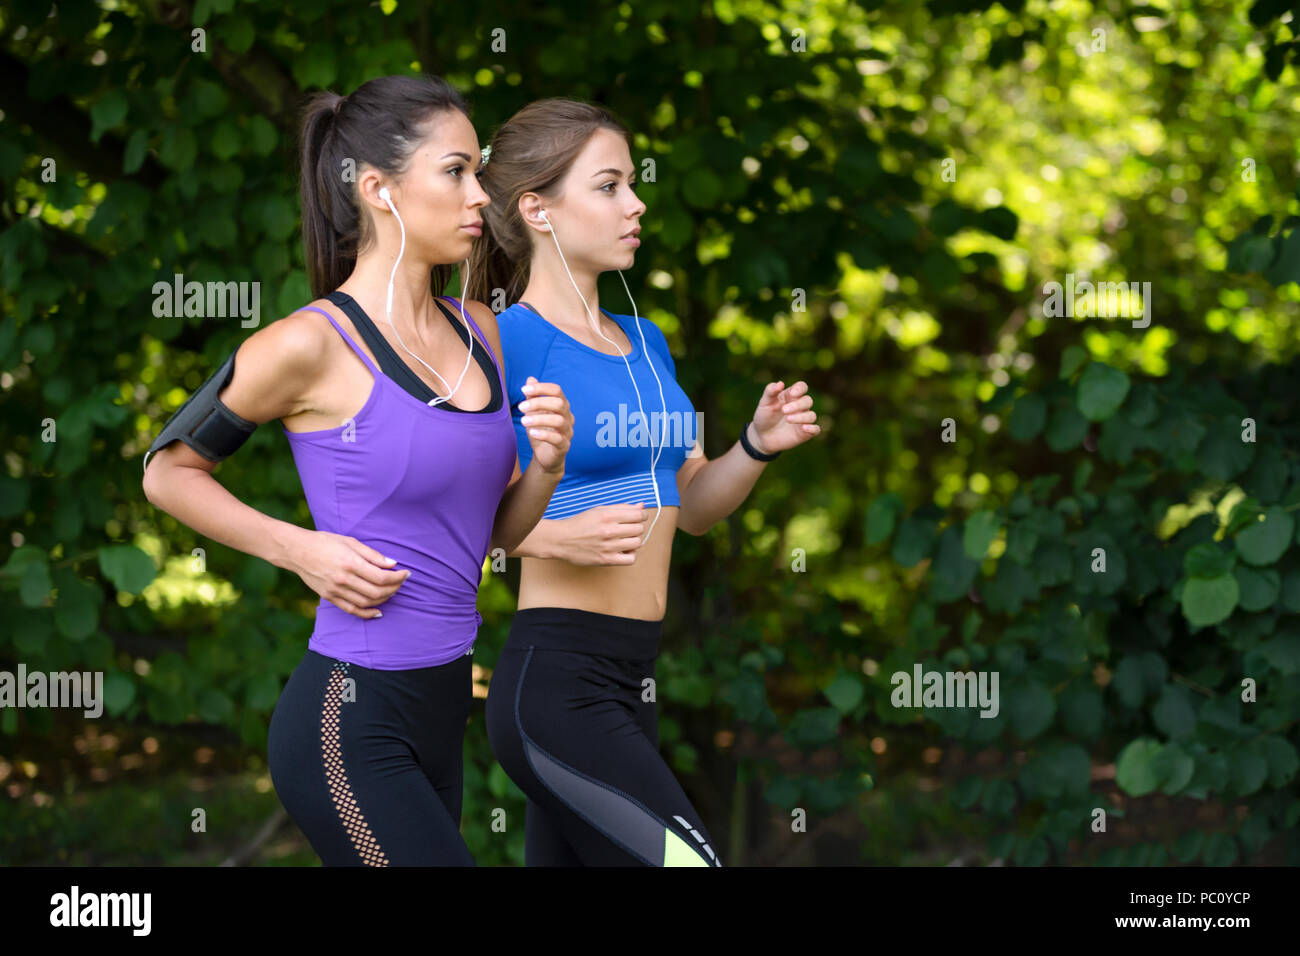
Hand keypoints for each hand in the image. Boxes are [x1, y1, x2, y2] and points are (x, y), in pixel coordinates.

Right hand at [290, 530, 410, 618]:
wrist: (297, 551)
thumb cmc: (326, 542)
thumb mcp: (351, 542)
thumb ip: (372, 555)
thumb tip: (392, 564)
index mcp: (350, 563)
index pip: (381, 577)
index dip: (398, 577)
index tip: (407, 573)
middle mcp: (343, 579)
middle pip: (376, 592)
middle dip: (394, 588)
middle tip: (401, 582)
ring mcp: (336, 590)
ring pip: (366, 603)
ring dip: (384, 600)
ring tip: (392, 592)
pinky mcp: (329, 597)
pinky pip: (352, 610)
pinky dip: (367, 613)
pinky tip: (378, 612)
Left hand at [520, 376, 572, 474]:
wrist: (545, 456)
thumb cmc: (540, 430)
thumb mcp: (533, 413)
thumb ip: (533, 397)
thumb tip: (530, 379)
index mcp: (561, 406)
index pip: (557, 391)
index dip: (541, 388)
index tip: (523, 390)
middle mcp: (568, 417)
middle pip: (559, 403)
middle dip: (539, 403)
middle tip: (521, 407)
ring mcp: (568, 431)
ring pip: (559, 421)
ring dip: (539, 419)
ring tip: (523, 421)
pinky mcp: (564, 446)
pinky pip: (558, 438)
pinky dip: (544, 434)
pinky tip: (532, 432)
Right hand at [554, 504, 648, 565]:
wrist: (561, 540)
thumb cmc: (579, 524)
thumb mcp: (599, 510)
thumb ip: (621, 508)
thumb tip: (641, 506)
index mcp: (607, 515)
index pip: (638, 515)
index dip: (642, 515)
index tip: (639, 517)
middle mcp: (608, 530)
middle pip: (639, 529)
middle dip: (637, 527)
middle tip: (629, 528)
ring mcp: (608, 547)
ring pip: (637, 543)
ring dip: (634, 540)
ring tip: (625, 539)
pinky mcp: (606, 560)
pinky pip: (631, 559)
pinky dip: (631, 555)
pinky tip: (623, 550)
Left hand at [750, 380, 821, 453]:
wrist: (762, 436)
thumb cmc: (764, 416)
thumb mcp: (764, 403)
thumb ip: (770, 391)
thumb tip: (780, 383)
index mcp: (791, 396)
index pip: (802, 387)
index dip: (800, 388)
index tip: (792, 393)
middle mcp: (800, 406)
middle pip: (807, 400)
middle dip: (797, 405)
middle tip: (784, 410)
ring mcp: (804, 419)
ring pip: (811, 415)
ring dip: (801, 417)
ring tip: (787, 419)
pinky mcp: (805, 433)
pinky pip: (816, 429)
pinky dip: (812, 428)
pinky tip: (804, 428)